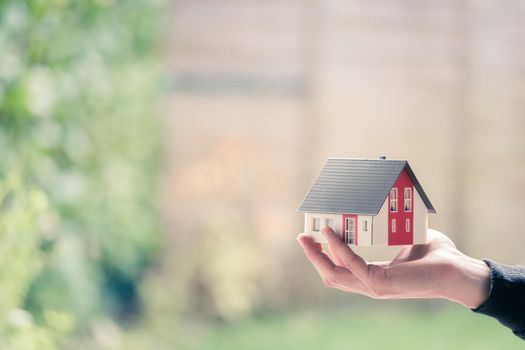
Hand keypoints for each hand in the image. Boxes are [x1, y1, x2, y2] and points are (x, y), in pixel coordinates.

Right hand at [297, 227, 490, 308]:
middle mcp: (371, 284)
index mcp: (375, 276)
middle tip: (303, 237)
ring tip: (308, 235)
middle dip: (313, 256)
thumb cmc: (437, 256)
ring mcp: (374, 287)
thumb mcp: (405, 239)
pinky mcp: (380, 283)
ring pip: (333, 274)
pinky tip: (330, 233)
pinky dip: (337, 248)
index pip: (341, 270)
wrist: (458, 270)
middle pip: (330, 274)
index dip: (324, 256)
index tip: (314, 236)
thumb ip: (389, 231)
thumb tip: (380, 209)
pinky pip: (351, 264)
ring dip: (318, 254)